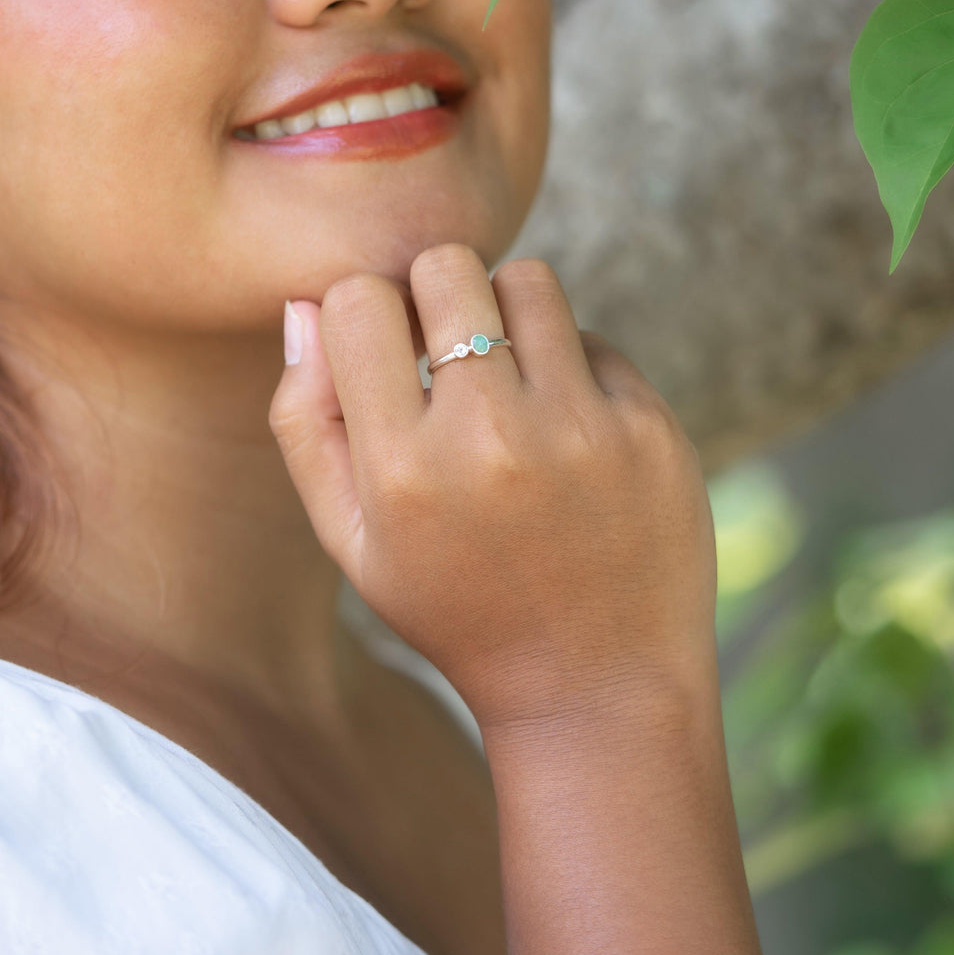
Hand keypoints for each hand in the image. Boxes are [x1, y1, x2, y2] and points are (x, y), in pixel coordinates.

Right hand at [268, 244, 716, 732]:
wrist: (596, 688)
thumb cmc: (457, 608)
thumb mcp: (353, 541)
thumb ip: (306, 421)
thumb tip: (304, 304)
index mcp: (402, 469)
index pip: (357, 300)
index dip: (367, 316)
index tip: (389, 355)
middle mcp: (491, 438)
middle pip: (446, 265)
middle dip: (436, 297)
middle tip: (448, 354)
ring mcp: (581, 429)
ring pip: (528, 281)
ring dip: (508, 317)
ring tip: (508, 382)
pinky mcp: (649, 428)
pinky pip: (594, 339)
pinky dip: (573, 370)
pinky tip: (567, 436)